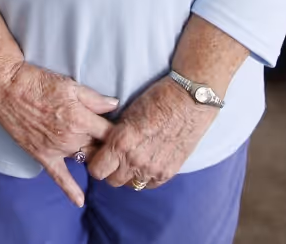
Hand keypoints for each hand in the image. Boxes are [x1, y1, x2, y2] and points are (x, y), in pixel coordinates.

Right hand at [0, 62, 117, 206]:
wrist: (7, 89)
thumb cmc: (39, 83)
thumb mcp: (71, 85)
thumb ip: (95, 99)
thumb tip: (115, 105)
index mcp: (81, 119)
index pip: (111, 134)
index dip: (121, 134)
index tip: (126, 133)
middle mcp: (72, 138)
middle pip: (101, 149)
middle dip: (111, 149)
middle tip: (118, 148)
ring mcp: (58, 149)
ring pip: (86, 160)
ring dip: (96, 160)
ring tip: (107, 162)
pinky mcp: (43, 156)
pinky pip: (59, 177)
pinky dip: (70, 190)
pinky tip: (80, 201)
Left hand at [87, 79, 213, 189]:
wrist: (189, 101)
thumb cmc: (156, 99)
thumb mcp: (127, 113)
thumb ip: (114, 134)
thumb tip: (104, 146)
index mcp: (120, 142)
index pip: (96, 170)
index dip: (96, 163)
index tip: (100, 156)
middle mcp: (134, 160)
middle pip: (112, 181)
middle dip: (111, 171)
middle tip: (116, 158)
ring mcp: (152, 169)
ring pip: (130, 185)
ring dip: (128, 175)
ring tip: (133, 160)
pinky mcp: (168, 173)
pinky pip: (149, 185)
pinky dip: (145, 177)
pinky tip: (148, 162)